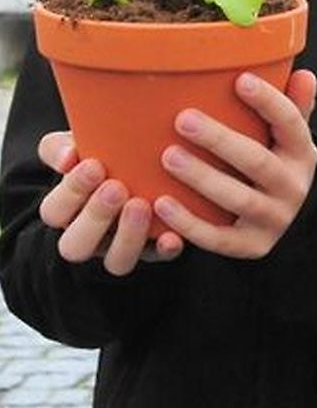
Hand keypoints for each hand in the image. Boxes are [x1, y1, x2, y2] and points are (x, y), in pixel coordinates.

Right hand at [36, 134, 182, 274]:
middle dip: (95, 217)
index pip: (54, 212)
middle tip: (116, 187)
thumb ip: (62, 147)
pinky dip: (164, 248)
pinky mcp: (155, 250)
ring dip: (128, 236)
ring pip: (116, 262)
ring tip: (142, 204)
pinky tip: (172, 235)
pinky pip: (158, 257)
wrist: (153, 162)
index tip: (94, 165)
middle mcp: (91, 236)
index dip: (70, 193)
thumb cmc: (106, 153)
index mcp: (68, 211)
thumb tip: (67, 157)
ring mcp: (123, 247)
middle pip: (76, 246)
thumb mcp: (79, 145)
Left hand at [152, 69, 316, 259]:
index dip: (268, 102)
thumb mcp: (291, 140)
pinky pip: (219, 237)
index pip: (290, 124)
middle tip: (183, 119)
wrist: (292, 223)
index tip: (240, 80)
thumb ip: (294, 108)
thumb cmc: (278, 166)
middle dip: (220, 140)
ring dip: (203, 178)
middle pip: (258, 162)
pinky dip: (190, 223)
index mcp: (300, 153)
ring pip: (238, 199)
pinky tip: (162, 203)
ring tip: (168, 157)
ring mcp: (273, 218)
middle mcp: (292, 187)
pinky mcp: (251, 245)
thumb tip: (304, 74)